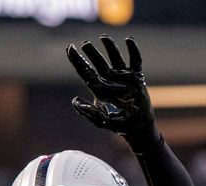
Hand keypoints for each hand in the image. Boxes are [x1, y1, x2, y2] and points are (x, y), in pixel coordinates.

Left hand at [67, 36, 158, 150]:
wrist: (136, 126)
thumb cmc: (117, 123)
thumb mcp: (100, 120)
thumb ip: (87, 112)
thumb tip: (74, 101)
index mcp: (98, 88)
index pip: (85, 71)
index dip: (77, 60)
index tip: (69, 48)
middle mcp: (109, 80)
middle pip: (98, 62)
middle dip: (91, 52)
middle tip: (85, 44)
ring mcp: (122, 77)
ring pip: (115, 57)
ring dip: (109, 47)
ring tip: (103, 38)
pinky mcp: (136, 77)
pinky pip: (135, 60)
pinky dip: (133, 50)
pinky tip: (128, 40)